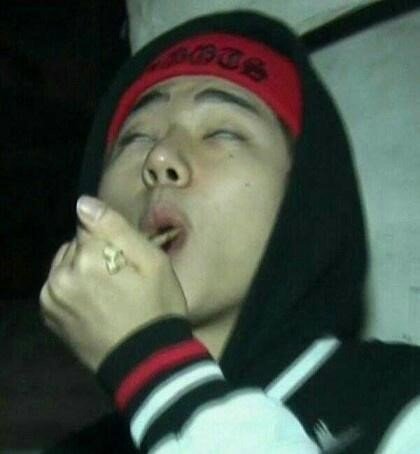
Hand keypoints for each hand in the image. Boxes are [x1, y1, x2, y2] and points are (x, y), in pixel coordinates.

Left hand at [40, 196, 186, 371]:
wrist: (145, 361)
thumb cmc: (157, 307)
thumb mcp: (153, 262)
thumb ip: (116, 228)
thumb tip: (82, 203)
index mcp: (88, 257)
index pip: (90, 224)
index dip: (112, 238)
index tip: (127, 258)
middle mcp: (61, 274)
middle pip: (77, 243)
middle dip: (96, 252)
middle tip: (122, 278)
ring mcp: (50, 296)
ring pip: (67, 262)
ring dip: (83, 269)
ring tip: (108, 293)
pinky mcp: (48, 313)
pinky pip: (59, 284)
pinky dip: (73, 287)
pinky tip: (93, 304)